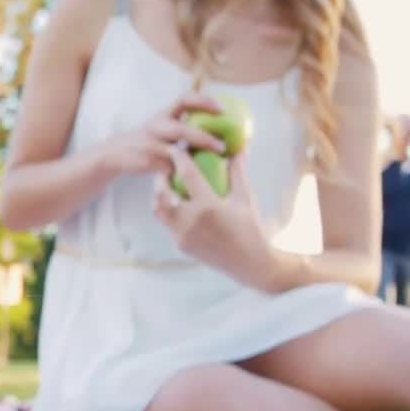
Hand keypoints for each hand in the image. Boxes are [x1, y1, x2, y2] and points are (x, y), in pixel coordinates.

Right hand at [98, 92, 226, 177]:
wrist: (113, 154)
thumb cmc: (146, 141)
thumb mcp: (160, 126)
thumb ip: (181, 125)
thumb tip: (215, 129)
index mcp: (162, 115)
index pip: (184, 100)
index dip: (204, 101)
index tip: (223, 108)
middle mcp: (156, 127)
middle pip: (181, 130)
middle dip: (204, 137)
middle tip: (223, 145)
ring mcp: (151, 145)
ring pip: (175, 151)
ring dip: (195, 158)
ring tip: (213, 161)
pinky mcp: (148, 162)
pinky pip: (170, 168)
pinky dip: (184, 173)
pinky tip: (199, 179)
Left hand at [155, 147, 276, 288]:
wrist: (249, 263)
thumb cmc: (250, 228)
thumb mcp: (245, 198)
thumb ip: (237, 172)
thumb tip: (237, 148)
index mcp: (208, 207)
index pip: (187, 175)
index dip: (180, 158)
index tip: (178, 146)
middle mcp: (190, 221)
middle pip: (162, 193)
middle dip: (161, 177)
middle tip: (167, 167)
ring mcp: (182, 235)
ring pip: (159, 209)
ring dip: (160, 195)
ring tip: (168, 185)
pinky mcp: (179, 245)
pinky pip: (167, 223)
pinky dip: (168, 210)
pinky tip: (176, 202)